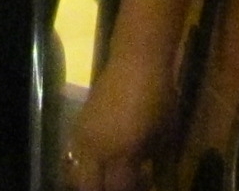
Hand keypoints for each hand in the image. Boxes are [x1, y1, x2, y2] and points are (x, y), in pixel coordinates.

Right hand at [68, 51, 178, 189]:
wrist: (136, 60)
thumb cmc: (157, 97)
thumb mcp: (164, 135)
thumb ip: (156, 165)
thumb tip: (155, 183)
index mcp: (120, 153)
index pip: (117, 189)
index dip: (130, 190)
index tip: (142, 185)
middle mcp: (96, 148)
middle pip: (88, 186)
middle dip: (103, 188)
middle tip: (121, 182)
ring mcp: (83, 135)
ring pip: (77, 171)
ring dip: (92, 178)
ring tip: (111, 174)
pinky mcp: (78, 123)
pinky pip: (75, 153)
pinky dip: (86, 162)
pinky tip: (105, 157)